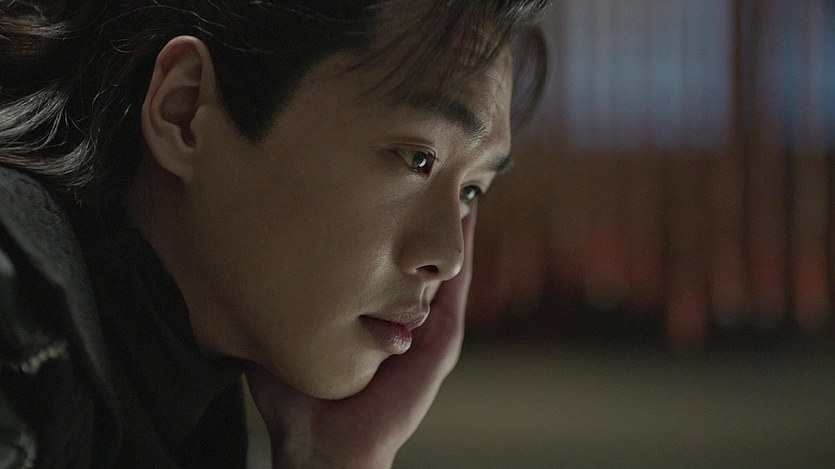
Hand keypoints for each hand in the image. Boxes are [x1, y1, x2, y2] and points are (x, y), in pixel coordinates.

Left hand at [247, 203, 477, 468]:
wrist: (327, 448)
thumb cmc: (302, 403)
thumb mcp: (285, 339)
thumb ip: (271, 309)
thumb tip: (231, 270)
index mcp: (372, 316)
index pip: (383, 259)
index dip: (384, 220)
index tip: (377, 179)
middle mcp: (403, 317)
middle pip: (418, 255)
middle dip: (424, 212)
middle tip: (430, 163)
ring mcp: (426, 330)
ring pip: (442, 266)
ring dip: (451, 225)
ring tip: (456, 178)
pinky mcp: (440, 345)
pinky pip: (454, 291)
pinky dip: (463, 255)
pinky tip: (466, 219)